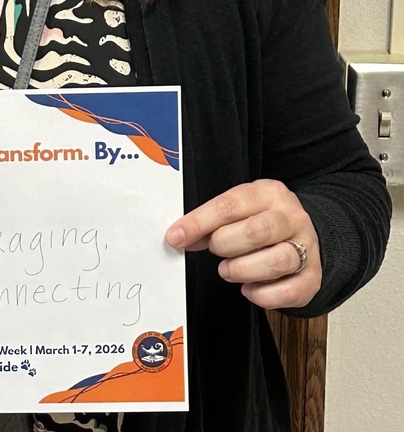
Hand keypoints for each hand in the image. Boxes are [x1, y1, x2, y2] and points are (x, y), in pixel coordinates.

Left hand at [165, 178, 320, 308]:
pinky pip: (290, 291)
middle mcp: (291, 217)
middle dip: (225, 246)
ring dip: (243, 270)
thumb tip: (179, 236)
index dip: (198, 223)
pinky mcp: (313, 277)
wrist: (305, 231)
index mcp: (268, 193)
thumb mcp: (239, 208)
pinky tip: (250, 288)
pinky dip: (264, 295)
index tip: (176, 237)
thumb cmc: (262, 219)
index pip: (229, 206)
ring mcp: (307, 247)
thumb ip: (212, 221)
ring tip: (228, 270)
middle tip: (215, 250)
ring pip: (277, 261)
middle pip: (256, 232)